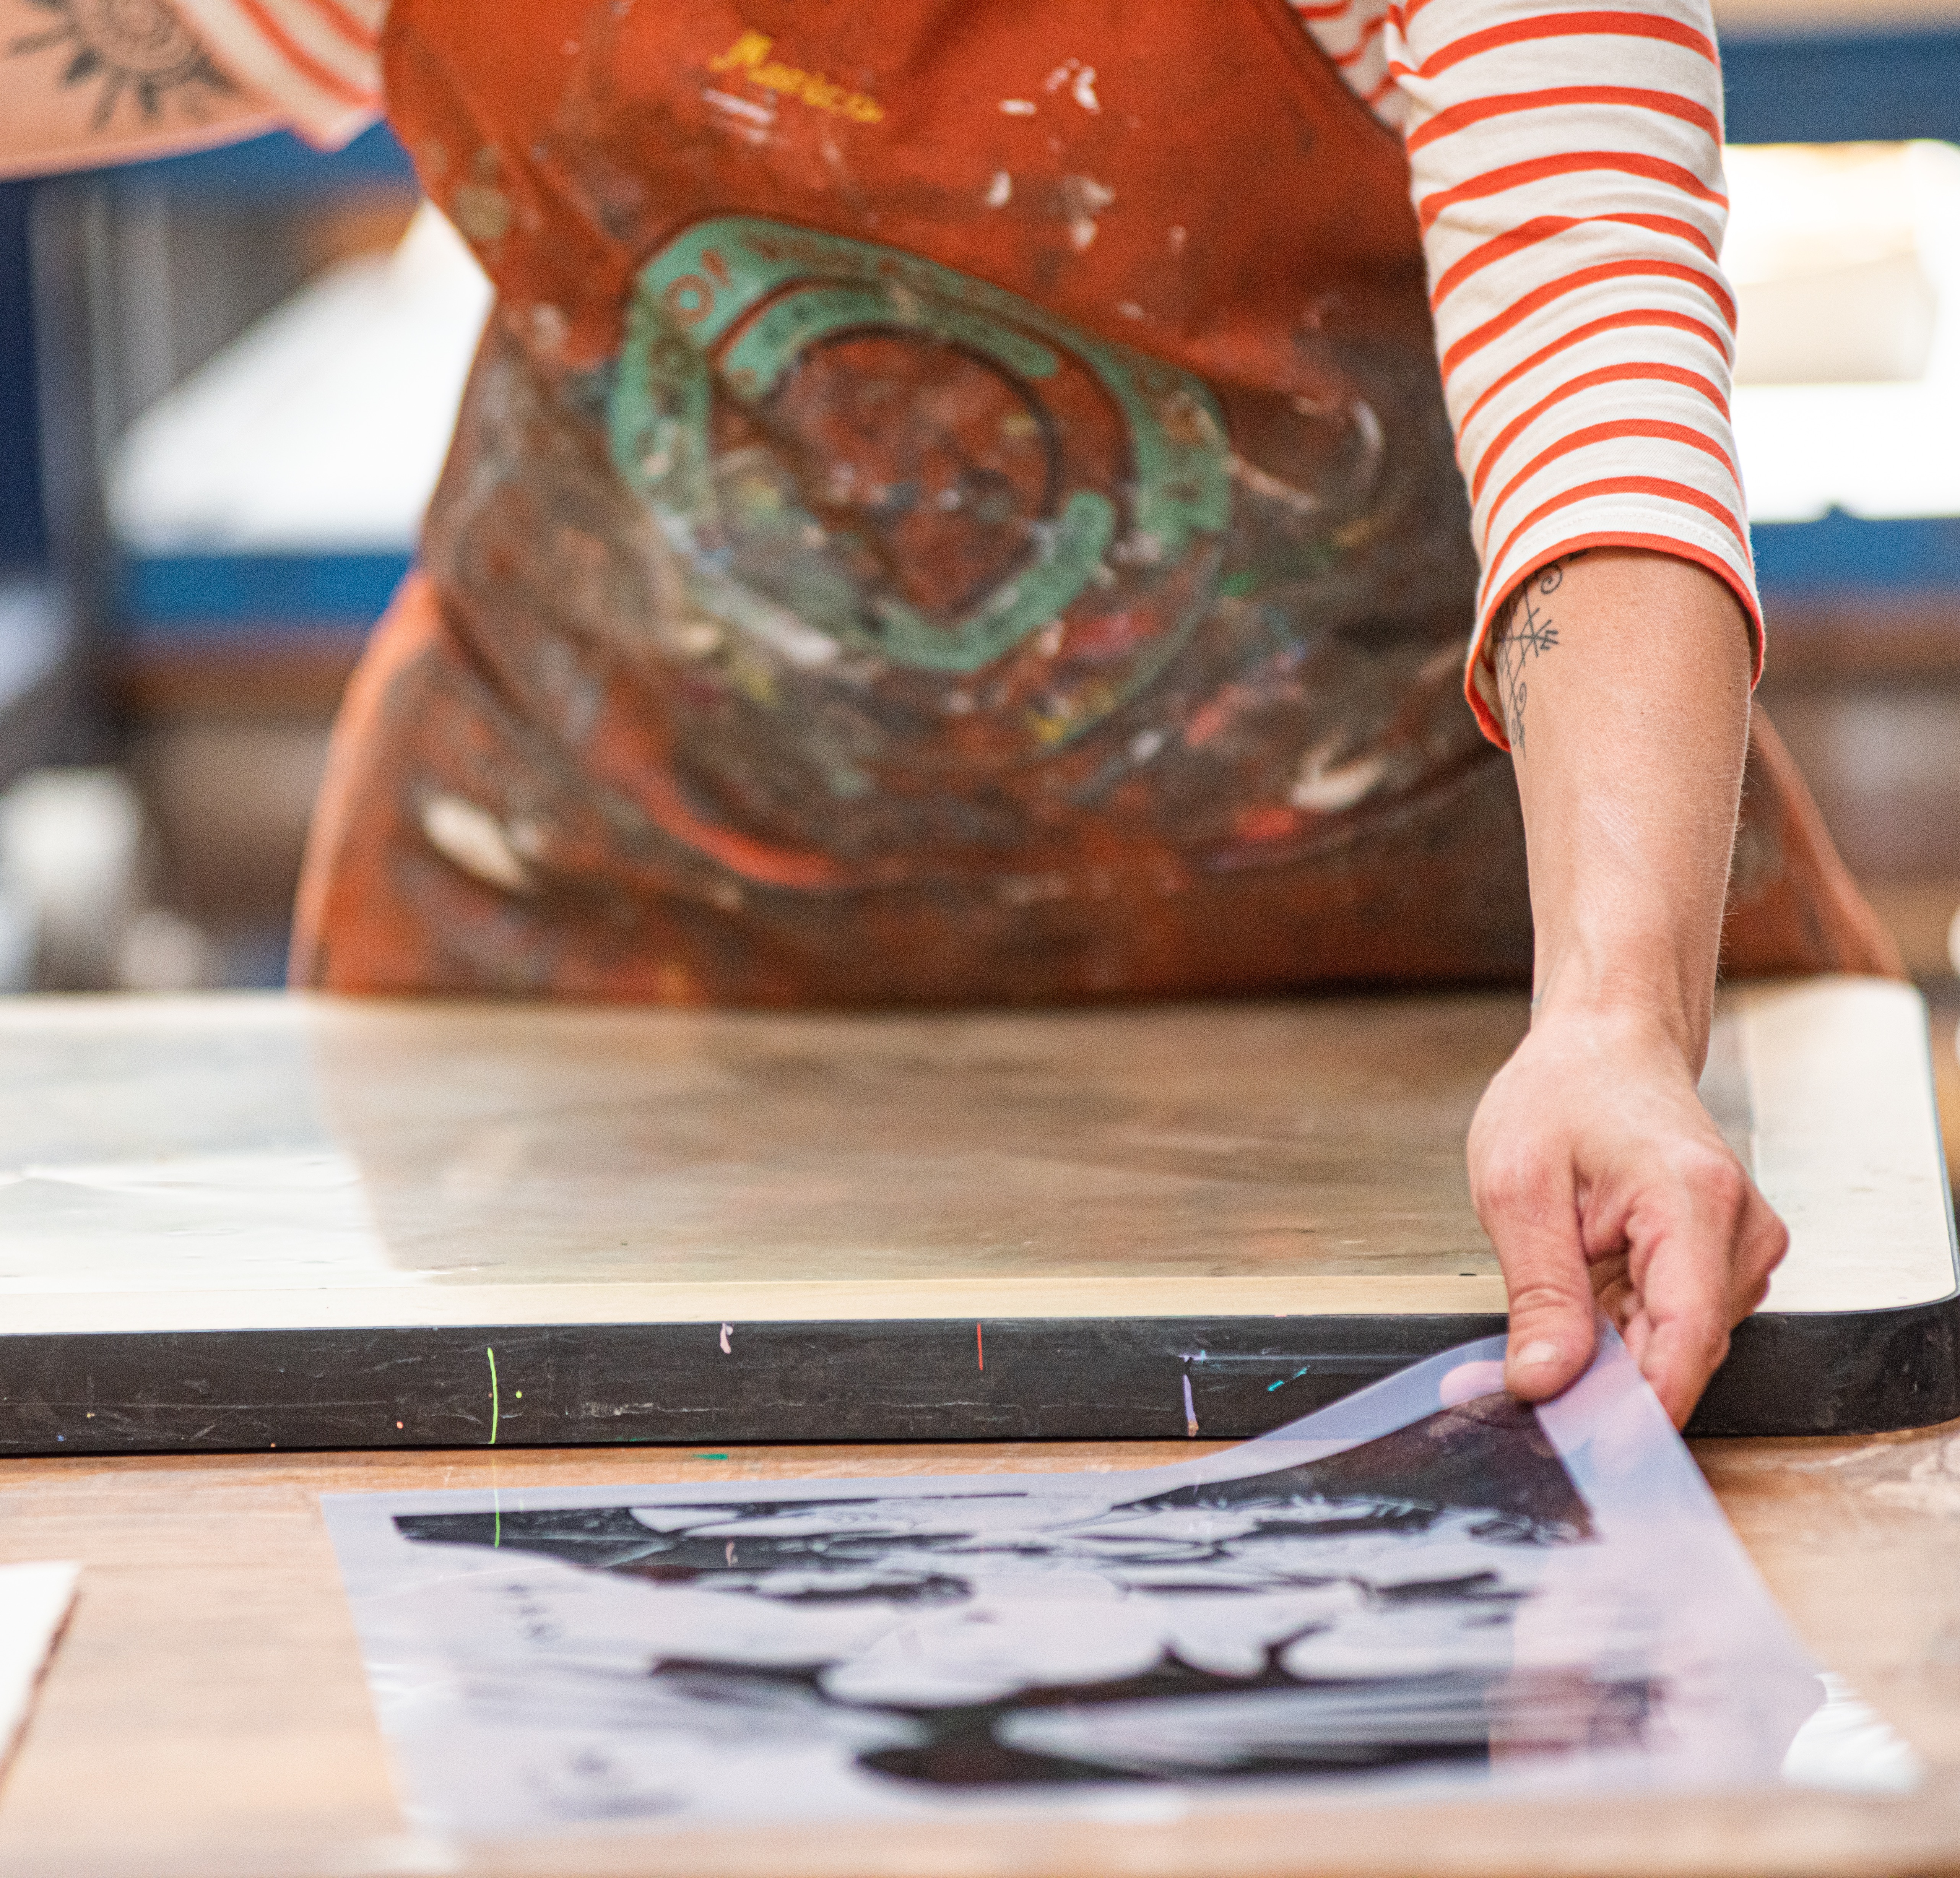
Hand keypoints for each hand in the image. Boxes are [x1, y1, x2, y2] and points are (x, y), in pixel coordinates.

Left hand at [1466, 1006, 1788, 1427]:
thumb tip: (1544, 1383)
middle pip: (1679, 1353)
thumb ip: (1540, 1295)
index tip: (1590, 1452)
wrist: (1607, 1045)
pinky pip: (1669, 1325)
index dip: (1639, 1410)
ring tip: (1532, 1332)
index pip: (1685, 1338)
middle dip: (1599, 1386)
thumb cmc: (1563, 1092)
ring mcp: (1739, 1252)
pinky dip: (1616, 1333)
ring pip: (1672, 1347)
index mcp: (1693, 1201)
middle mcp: (1739, 1232)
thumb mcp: (1518, 1189)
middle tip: (1511, 1393)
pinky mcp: (1721, 1264)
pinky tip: (1572, 1309)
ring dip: (1603, 1358)